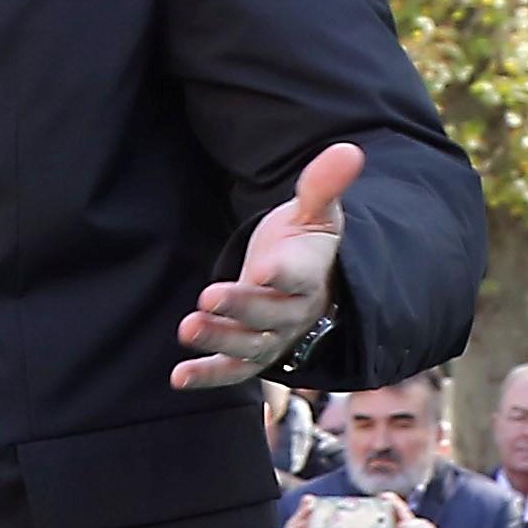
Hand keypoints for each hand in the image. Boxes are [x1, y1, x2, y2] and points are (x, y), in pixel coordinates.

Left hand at [168, 143, 355, 390]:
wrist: (308, 281)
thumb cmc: (307, 241)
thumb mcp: (316, 211)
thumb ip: (323, 185)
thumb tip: (349, 151)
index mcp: (310, 275)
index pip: (298, 276)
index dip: (282, 274)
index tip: (265, 269)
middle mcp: (293, 312)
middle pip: (269, 316)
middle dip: (240, 307)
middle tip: (208, 298)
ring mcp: (272, 338)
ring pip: (248, 347)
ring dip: (218, 340)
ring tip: (187, 328)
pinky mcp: (250, 355)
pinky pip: (231, 371)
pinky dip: (207, 376)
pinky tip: (178, 377)